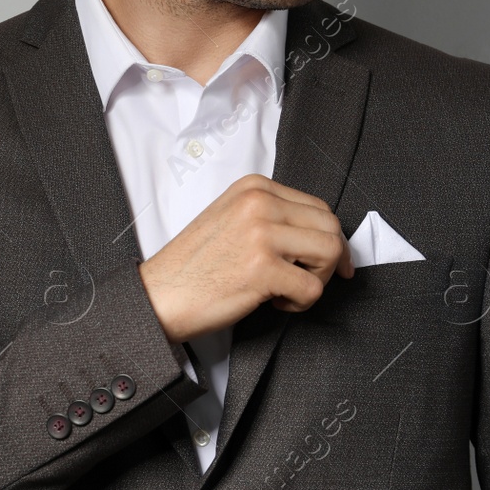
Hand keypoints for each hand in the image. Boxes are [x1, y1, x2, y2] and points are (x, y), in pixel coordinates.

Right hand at [137, 173, 353, 343]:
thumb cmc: (194, 266)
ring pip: (330, 252)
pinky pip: (313, 287)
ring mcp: (261, 233)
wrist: (159, 295)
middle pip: (330, 227)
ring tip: (286, 288)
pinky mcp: (263, 268)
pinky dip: (300, 302)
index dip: (328, 239)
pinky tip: (273, 301)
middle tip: (303, 279)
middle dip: (327, 260)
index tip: (327, 262)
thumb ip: (273, 217)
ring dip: (316, 279)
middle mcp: (259, 203)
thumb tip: (324, 235)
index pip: (318, 207)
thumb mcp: (233, 218)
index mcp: (254, 187)